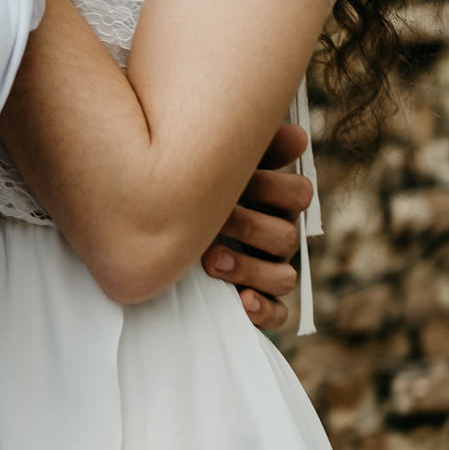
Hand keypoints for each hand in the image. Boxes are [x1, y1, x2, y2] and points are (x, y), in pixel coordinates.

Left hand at [201, 122, 311, 331]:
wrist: (150, 230)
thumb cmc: (186, 188)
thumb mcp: (209, 164)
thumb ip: (245, 146)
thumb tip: (297, 135)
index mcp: (272, 199)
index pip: (298, 193)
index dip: (274, 188)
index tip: (240, 181)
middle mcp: (275, 235)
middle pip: (287, 236)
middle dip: (250, 227)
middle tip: (214, 221)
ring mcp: (268, 270)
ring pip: (284, 277)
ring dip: (249, 268)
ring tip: (212, 261)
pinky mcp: (256, 301)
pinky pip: (278, 313)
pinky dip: (263, 309)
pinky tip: (242, 301)